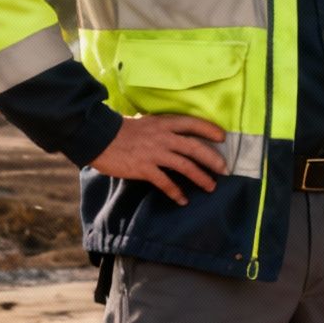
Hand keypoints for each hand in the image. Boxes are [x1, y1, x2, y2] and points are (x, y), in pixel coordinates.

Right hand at [89, 115, 228, 204]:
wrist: (99, 138)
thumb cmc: (122, 130)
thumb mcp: (146, 122)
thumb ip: (163, 128)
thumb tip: (176, 135)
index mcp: (164, 123)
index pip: (192, 124)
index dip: (209, 130)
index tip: (223, 137)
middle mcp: (163, 137)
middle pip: (195, 147)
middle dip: (212, 159)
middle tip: (224, 169)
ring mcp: (154, 153)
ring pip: (185, 166)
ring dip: (200, 177)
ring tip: (210, 186)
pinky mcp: (144, 168)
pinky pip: (165, 182)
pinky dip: (176, 192)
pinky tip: (183, 200)